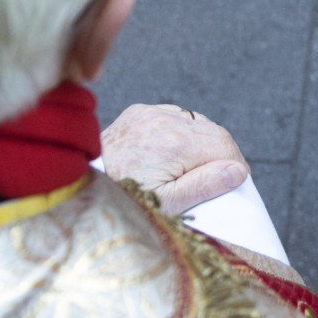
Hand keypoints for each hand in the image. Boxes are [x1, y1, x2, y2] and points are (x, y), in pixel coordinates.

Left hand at [102, 104, 248, 215]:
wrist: (80, 189)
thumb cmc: (125, 201)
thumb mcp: (167, 204)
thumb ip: (204, 185)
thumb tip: (237, 170)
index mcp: (173, 143)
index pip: (224, 146)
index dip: (234, 166)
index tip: (234, 182)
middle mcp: (162, 120)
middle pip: (213, 132)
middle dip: (220, 155)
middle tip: (216, 178)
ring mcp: (149, 113)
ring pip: (196, 122)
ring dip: (201, 142)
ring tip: (191, 169)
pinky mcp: (138, 112)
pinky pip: (174, 117)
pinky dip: (181, 133)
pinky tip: (172, 153)